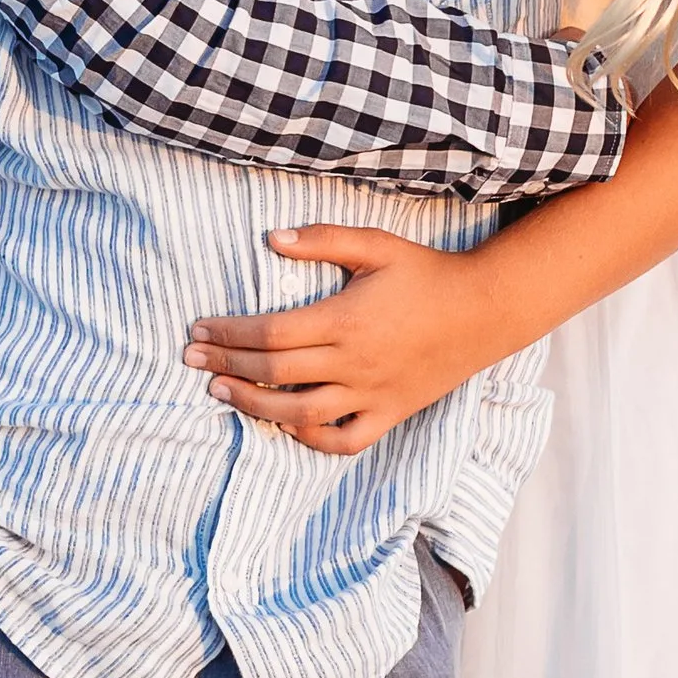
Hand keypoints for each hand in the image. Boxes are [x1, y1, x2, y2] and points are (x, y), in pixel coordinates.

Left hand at [184, 226, 530, 455]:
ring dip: (253, 405)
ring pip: (299, 413)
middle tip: (192, 357)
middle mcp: (355, 362)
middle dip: (226, 363)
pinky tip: (286, 423)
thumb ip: (323, 240)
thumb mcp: (377, 245)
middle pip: (274, 371)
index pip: (270, 333)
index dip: (228, 333)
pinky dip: (311, 438)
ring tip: (221, 390)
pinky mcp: (391, 412)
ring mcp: (373, 393)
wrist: (486, 310)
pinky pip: (345, 439)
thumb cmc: (427, 273)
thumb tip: (272, 238)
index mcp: (346, 320)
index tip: (200, 328)